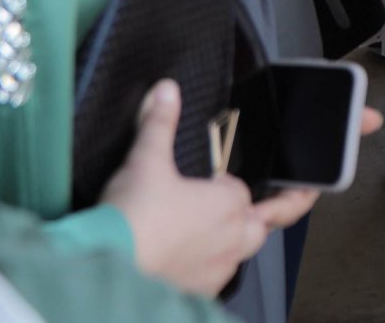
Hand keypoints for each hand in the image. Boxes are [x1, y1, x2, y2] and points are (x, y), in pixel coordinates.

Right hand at [103, 82, 266, 296]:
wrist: (108, 268)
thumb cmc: (133, 217)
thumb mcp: (145, 160)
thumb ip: (159, 124)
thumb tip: (166, 91)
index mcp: (229, 204)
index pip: (242, 191)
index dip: (226, 184)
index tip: (213, 179)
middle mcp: (232, 240)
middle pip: (260, 225)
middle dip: (261, 216)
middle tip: (276, 206)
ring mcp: (217, 269)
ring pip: (240, 254)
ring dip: (234, 242)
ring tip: (219, 235)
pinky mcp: (198, 292)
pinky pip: (215, 278)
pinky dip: (208, 267)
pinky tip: (190, 262)